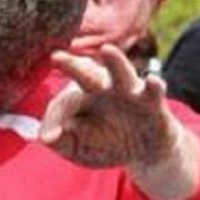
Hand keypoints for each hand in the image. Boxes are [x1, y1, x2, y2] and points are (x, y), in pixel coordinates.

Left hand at [40, 45, 178, 167]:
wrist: (144, 150)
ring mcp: (128, 92)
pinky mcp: (152, 103)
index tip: (49, 137)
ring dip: (115, 62)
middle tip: (56, 57)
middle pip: (86, 74)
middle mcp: (103, 87)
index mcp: (81, 96)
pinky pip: (153, 92)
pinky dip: (154, 86)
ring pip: (121, 73)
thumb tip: (44, 138)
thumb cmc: (105, 142)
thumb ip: (61, 142)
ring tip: (107, 50)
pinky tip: (153, 80)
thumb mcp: (79, 148)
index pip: (64, 102)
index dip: (55, 119)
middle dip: (72, 66)